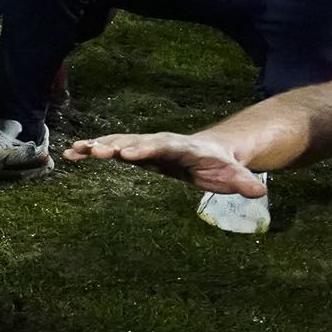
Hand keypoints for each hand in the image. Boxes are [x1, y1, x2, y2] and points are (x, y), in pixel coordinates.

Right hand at [62, 130, 263, 194]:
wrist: (214, 150)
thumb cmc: (222, 165)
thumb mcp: (234, 174)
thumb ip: (244, 181)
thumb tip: (260, 190)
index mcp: (183, 147)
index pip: (164, 146)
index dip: (147, 149)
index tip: (130, 153)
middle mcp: (161, 143)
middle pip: (136, 142)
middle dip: (116, 146)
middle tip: (97, 151)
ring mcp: (146, 146)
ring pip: (119, 142)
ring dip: (98, 146)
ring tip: (75, 151)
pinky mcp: (137, 152)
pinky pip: (112, 150)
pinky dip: (93, 151)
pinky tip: (72, 155)